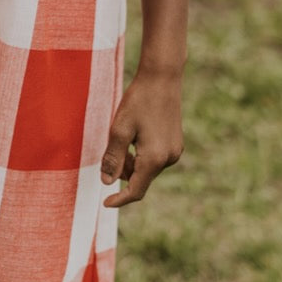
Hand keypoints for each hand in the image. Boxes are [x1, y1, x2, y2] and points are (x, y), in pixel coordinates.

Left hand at [101, 70, 183, 207]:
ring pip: (147, 168)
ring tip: (126, 133)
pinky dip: (141, 153)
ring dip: (132, 160)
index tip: (105, 203)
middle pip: (140, 178)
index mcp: (154, 159)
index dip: (120, 199)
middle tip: (113, 144)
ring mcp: (175, 151)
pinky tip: (137, 131)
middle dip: (123, 169)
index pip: (136, 190)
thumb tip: (107, 182)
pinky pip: (154, 158)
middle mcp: (169, 159)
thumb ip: (113, 158)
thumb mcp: (119, 129)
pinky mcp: (176, 144)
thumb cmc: (138, 101)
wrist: (162, 78)